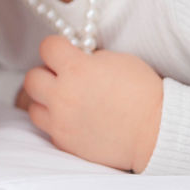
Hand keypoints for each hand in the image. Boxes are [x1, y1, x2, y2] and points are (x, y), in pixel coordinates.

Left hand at [20, 36, 162, 172]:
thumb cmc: (144, 93)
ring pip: (32, 105)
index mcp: (76, 68)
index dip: (57, 47)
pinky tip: (74, 120)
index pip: (47, 47)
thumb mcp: (117, 60)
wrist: (157, 132)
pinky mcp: (64, 142)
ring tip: (65, 101)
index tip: (65, 52)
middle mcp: (63, 95)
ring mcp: (61, 121)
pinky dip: (56, 122)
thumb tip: (73, 57)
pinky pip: (47, 128)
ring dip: (45, 100)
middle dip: (46, 74)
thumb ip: (88, 58)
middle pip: (32, 78)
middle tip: (63, 78)